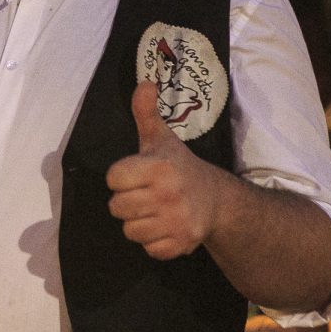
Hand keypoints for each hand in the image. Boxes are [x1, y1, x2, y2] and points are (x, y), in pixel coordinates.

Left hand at [105, 82, 221, 259]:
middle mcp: (167, 194)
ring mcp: (175, 221)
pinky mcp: (180, 244)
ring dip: (138, 223)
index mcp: (158, 167)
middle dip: (127, 201)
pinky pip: (148, 248)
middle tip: (145, 194)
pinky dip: (153, 241)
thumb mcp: (161, 138)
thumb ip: (146, 111)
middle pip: (116, 207)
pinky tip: (165, 226)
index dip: (121, 177)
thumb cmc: (179, 167)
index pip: (113, 178)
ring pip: (129, 231)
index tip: (137, 174)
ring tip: (154, 210)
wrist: (217, 200)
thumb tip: (144, 82)